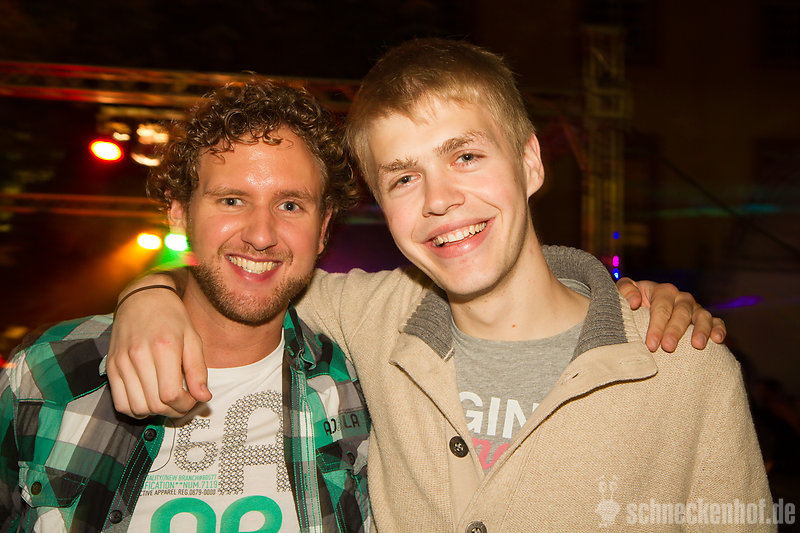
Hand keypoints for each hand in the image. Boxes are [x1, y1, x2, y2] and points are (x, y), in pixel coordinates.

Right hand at [107, 276, 209, 417]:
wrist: (143, 297)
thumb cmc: (172, 317)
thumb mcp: (193, 338)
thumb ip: (198, 370)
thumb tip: (204, 398)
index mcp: (163, 348)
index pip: (171, 394)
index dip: (186, 404)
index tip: (194, 398)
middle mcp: (138, 356)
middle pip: (155, 404)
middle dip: (174, 410)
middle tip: (184, 401)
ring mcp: (121, 363)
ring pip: (137, 408)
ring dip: (156, 412)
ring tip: (167, 400)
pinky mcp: (111, 367)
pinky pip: (120, 403)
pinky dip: (136, 409)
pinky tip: (149, 399)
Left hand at [617, 277, 726, 352]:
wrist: (644, 310)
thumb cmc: (632, 304)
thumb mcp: (623, 294)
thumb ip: (625, 290)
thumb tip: (635, 301)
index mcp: (662, 291)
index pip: (661, 308)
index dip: (656, 326)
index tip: (651, 344)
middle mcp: (680, 298)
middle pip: (680, 313)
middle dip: (674, 331)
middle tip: (668, 347)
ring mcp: (694, 308)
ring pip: (702, 315)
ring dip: (701, 329)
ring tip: (697, 345)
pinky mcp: (705, 318)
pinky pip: (716, 321)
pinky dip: (719, 328)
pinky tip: (718, 339)